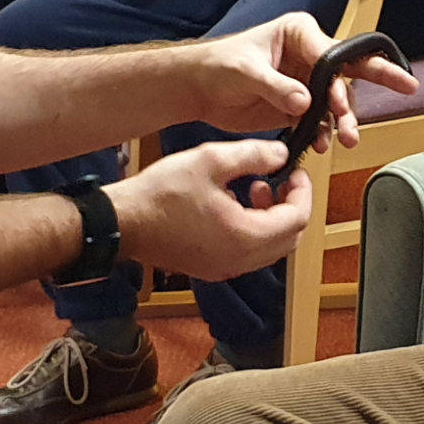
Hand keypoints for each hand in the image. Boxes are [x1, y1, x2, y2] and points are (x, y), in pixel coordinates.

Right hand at [108, 139, 312, 279]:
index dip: (303, 191)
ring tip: (255, 187)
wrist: (121, 222)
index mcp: (245, 237)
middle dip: (291, 206)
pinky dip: (254, 229)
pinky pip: (248, 252)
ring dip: (273, 217)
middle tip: (281, 179)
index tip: (296, 170)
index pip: (298, 219)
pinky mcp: (210, 268)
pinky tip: (235, 203)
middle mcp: (239, 260)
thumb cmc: (161, 193)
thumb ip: (254, 155)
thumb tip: (283, 155)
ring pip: (270, 247)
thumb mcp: (211, 160)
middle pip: (290, 238)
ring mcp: (224, 268)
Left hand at [185, 11, 418, 145]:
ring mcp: (306, 80)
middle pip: (349, 71)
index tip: (374, 88)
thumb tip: (305, 103)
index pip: (335, 52)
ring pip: (336, 100)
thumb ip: (276, 86)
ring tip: (347, 140)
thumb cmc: (217, 67)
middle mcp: (310, 54)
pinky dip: (322, 132)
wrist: (196, 89)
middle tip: (396, 94)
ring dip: (343, 120)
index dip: (353, 72)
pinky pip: (319, 118)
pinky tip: (320, 145)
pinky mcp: (298, 104)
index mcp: (300, 34)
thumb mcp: (244, 72)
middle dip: (366, 89)